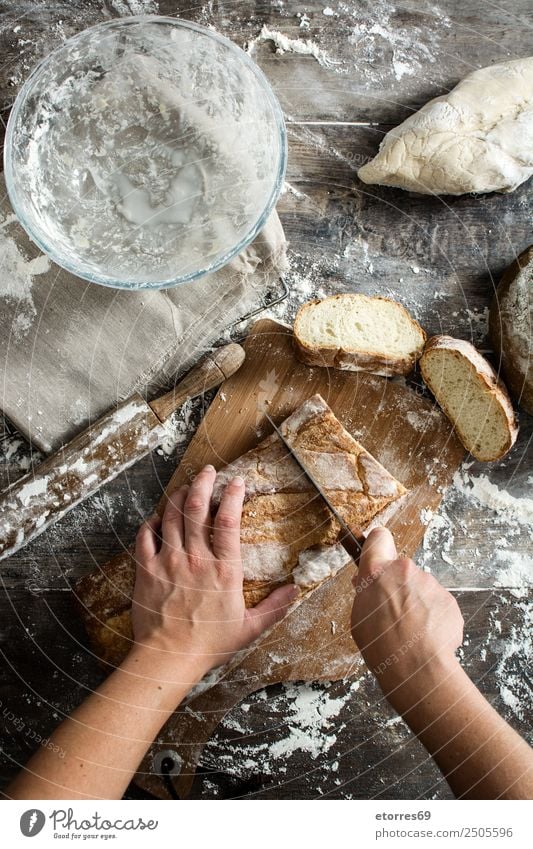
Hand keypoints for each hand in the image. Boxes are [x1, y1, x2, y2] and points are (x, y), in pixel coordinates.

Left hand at [131, 465, 298, 678]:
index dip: (233, 495)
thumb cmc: (209, 644)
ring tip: (185, 487)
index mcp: (224, 570)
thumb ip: (273, 607)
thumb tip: (295, 591)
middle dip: (203, 483)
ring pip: (171, 516)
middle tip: (208, 471)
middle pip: (197, 508)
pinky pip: (145, 536)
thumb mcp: (249, 628)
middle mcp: (196, 559)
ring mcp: (168, 562)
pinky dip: (151, 521)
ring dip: (178, 496)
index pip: (229, 520)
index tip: (236, 482)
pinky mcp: (146, 570)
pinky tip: (158, 517)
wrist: (168, 658)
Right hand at [350, 527, 463, 709]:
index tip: (378, 554)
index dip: (378, 545)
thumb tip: (370, 587)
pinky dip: (433, 617)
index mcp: (377, 571)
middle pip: (401, 570)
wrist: (416, 666)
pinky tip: (426, 637)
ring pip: (421, 588)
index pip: (378, 538)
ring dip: (417, 603)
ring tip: (411, 631)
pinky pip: (437, 604)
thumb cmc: (381, 644)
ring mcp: (430, 583)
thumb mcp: (359, 617)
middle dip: (398, 586)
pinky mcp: (449, 599)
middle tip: (394, 612)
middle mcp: (405, 570)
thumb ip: (367, 594)